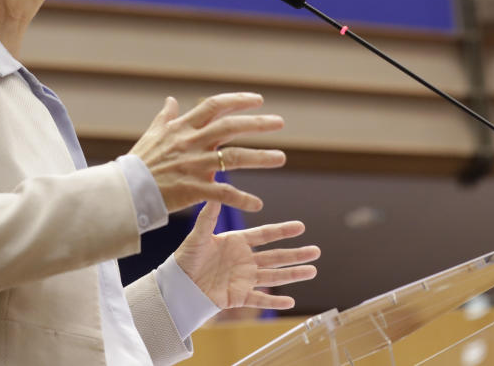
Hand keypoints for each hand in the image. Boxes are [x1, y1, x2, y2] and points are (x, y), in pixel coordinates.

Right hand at [129, 93, 285, 212]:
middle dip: (257, 123)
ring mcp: (194, 165)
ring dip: (260, 157)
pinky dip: (241, 199)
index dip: (237, 100)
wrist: (125, 192)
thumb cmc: (139, 163)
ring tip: (280, 158)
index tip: (258, 99)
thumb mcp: (152, 135)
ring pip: (234, 158)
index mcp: (183, 128)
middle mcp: (191, 143)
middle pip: (230, 127)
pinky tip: (257, 204)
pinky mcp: (193, 189)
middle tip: (279, 122)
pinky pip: (223, 193)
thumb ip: (166, 117)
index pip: (214, 106)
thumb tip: (171, 100)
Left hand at [174, 201, 320, 310]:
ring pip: (273, 276)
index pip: (265, 235)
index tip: (301, 226)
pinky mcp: (238, 297)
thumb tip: (215, 191)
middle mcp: (244, 260)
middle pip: (276, 256)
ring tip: (313, 271)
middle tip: (317, 251)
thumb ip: (209, 216)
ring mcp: (243, 279)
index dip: (283, 231)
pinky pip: (259, 299)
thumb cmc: (185, 258)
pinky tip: (290, 302)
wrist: (177, 285)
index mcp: (237, 242)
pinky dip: (274, 302)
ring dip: (293, 274)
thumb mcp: (198, 235)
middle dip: (296, 254)